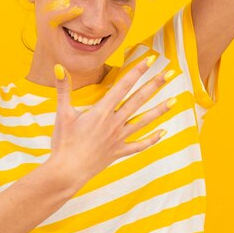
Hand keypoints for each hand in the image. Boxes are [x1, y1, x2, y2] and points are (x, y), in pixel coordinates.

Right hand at [47, 57, 175, 189]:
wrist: (67, 172)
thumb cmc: (63, 142)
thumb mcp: (62, 113)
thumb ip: (63, 88)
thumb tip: (58, 66)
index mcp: (102, 111)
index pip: (123, 86)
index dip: (137, 71)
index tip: (150, 60)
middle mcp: (114, 123)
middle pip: (138, 100)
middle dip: (154, 85)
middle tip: (170, 73)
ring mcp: (118, 138)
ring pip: (144, 121)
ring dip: (160, 110)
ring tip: (175, 100)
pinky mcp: (118, 152)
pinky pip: (139, 145)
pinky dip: (152, 139)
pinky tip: (164, 132)